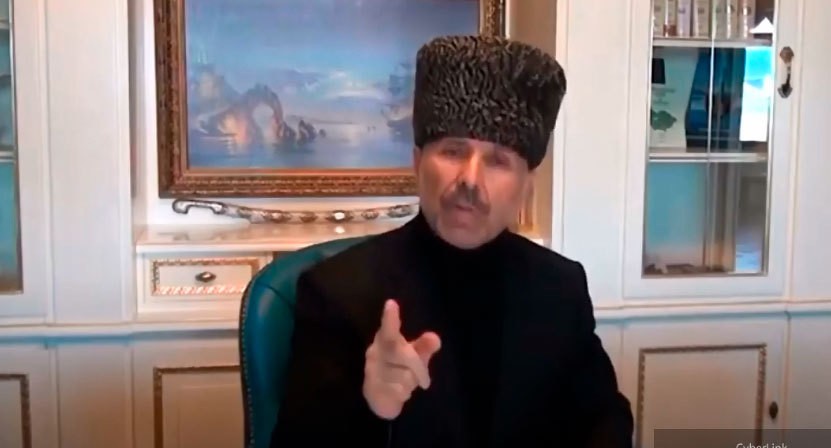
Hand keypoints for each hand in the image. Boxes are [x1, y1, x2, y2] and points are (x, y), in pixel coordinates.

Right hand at [363, 299, 440, 419]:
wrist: (379, 397)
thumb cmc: (398, 369)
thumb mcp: (414, 357)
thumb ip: (424, 347)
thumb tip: (435, 338)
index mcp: (385, 340)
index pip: (388, 328)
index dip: (391, 318)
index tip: (391, 303)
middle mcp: (375, 353)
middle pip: (401, 354)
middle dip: (418, 366)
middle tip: (425, 379)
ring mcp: (371, 371)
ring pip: (401, 375)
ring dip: (410, 382)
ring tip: (407, 384)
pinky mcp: (372, 389)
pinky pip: (396, 391)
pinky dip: (403, 393)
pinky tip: (400, 393)